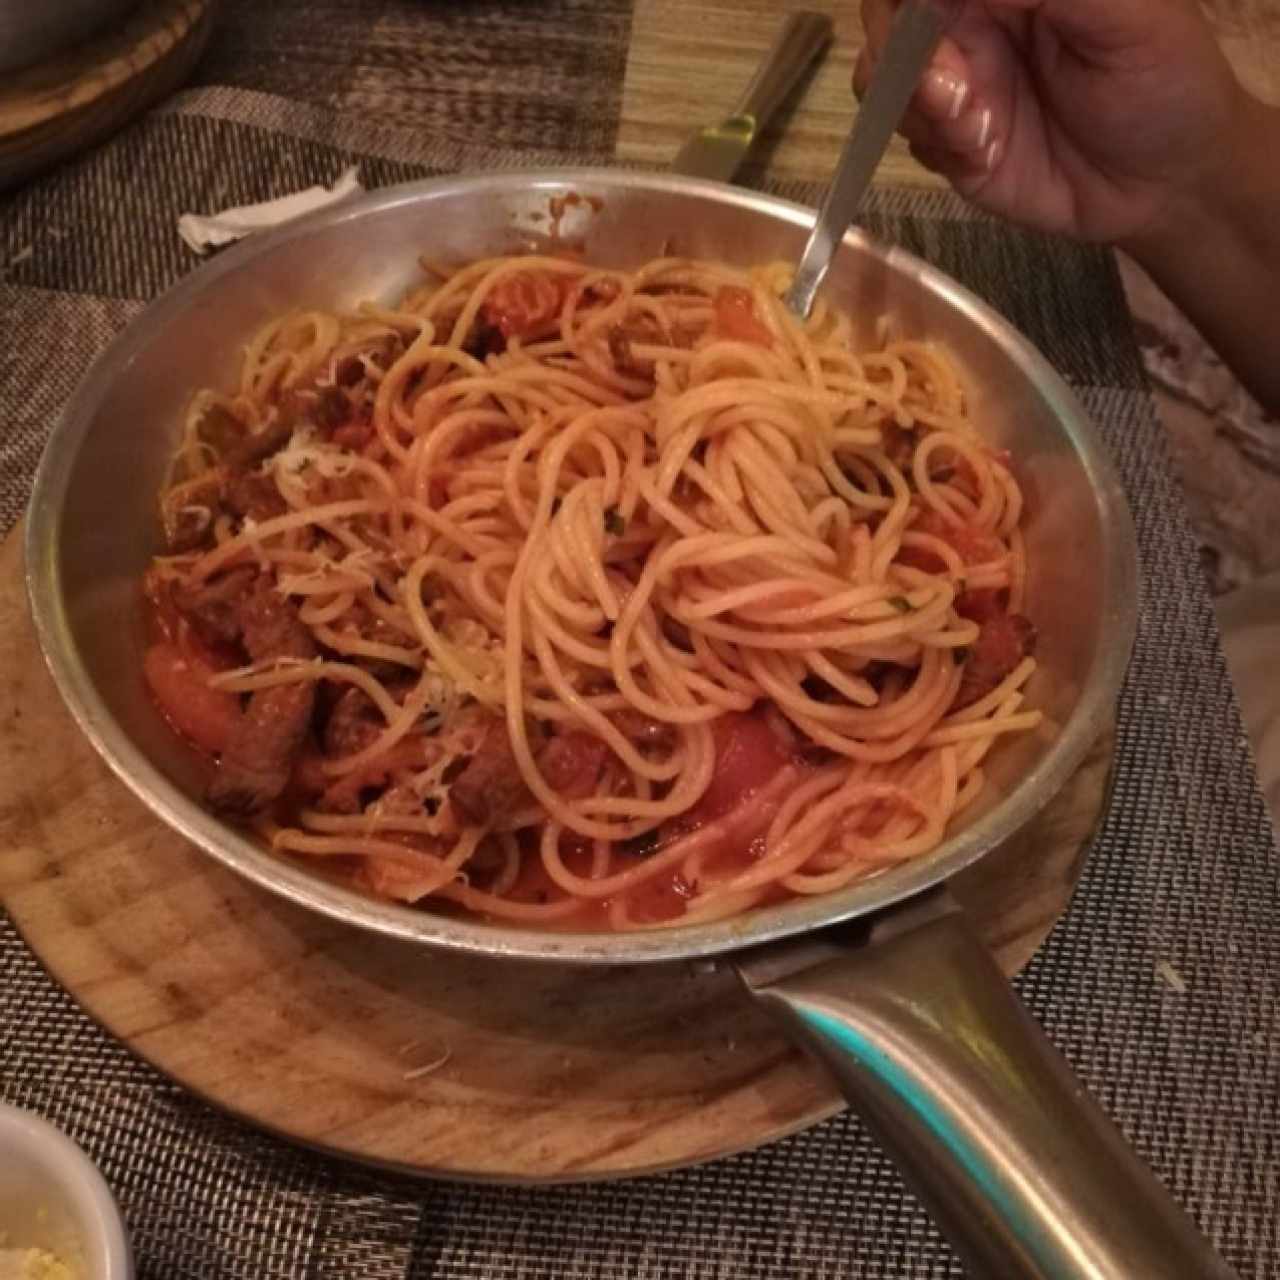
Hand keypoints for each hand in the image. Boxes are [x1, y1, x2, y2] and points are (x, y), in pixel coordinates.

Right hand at [854, 0, 1248, 245]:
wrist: (1164, 186)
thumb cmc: (1164, 83)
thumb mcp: (1125, 16)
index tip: (927, 20)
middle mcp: (974, 20)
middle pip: (887, 12)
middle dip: (898, 47)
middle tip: (951, 86)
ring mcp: (956, 82)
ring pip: (881, 76)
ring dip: (914, 103)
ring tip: (976, 129)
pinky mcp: (949, 143)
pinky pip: (904, 135)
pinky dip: (933, 145)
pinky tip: (984, 155)